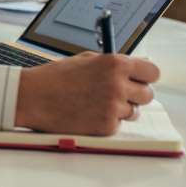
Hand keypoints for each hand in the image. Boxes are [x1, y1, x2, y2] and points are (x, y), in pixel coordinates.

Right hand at [14, 52, 159, 135]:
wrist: (32, 97)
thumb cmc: (56, 77)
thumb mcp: (86, 60)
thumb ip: (113, 64)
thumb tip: (135, 69)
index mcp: (115, 64)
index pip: (153, 72)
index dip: (145, 77)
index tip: (138, 80)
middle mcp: (118, 85)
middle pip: (147, 94)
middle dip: (134, 95)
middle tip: (117, 94)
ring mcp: (113, 107)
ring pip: (133, 112)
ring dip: (120, 109)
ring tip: (96, 104)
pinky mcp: (106, 126)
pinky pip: (117, 125)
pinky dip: (105, 121)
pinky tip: (87, 114)